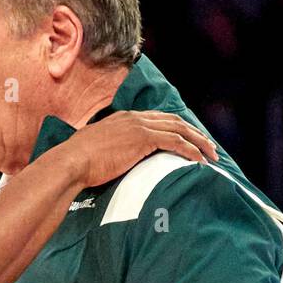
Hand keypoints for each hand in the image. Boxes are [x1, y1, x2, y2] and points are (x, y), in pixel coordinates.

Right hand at [63, 110, 217, 190]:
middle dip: (195, 134)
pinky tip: (199, 161)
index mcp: (124, 119)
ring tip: (212, 156)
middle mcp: (134, 117)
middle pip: (174, 121)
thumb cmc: (78, 164)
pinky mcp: (143, 139)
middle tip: (209, 148)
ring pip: (179, 129)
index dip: (178, 129)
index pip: (159, 119)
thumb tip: (111, 164)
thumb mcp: (95, 152)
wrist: (71, 162)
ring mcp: (139, 126)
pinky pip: (175, 142)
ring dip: (199, 142)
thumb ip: (109, 151)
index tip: (190, 140)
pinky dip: (190, 150)